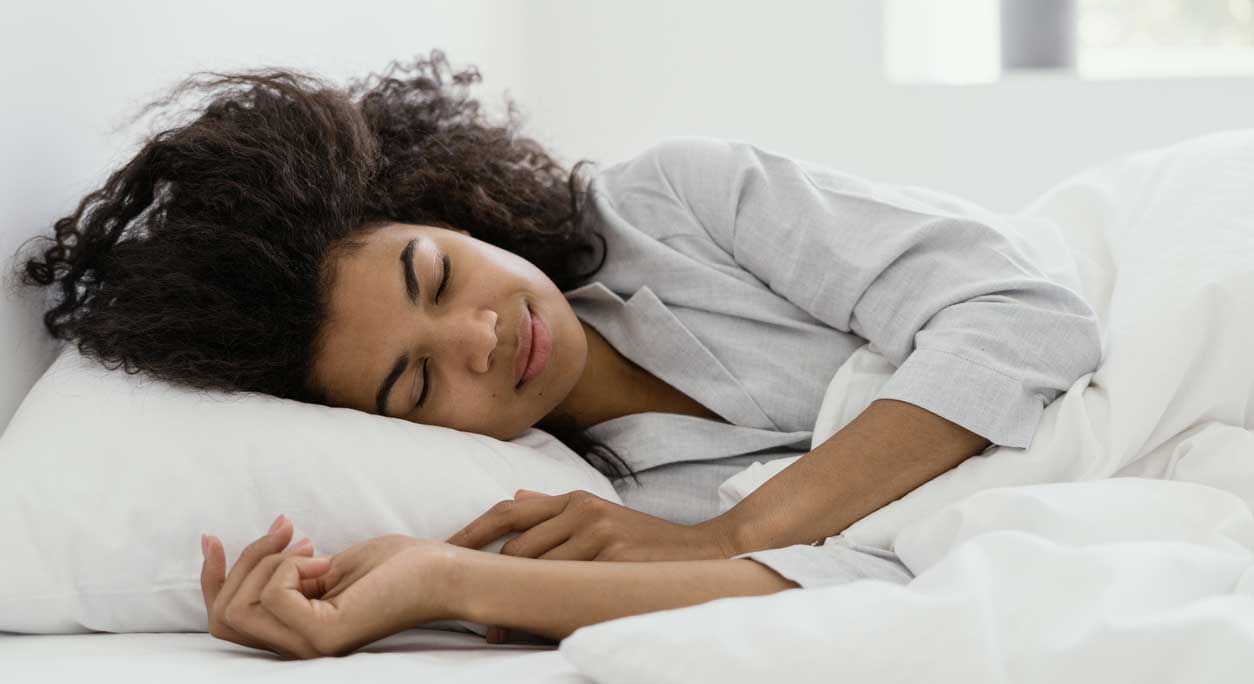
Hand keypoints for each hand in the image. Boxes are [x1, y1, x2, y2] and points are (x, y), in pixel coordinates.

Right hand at [200, 515, 453, 658]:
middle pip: (223, 615)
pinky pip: (273, 595)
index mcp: (295, 635)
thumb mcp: (325, 566)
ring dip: (268, 561)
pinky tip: (327, 561)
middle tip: (287, 530)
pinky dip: (290, 566)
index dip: (210, 579)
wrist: (440, 571)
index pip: (226, 622)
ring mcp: (309, 647)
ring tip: (313, 547)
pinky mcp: (324, 635)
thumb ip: (287, 573)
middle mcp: (297, 650)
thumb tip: (255, 550)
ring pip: (241, 605)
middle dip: (244, 562)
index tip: (211, 537)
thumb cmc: (395, 566)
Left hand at [444, 489, 736, 643]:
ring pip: (537, 571)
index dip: (471, 534)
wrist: (705, 554)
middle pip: (517, 549)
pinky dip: (548, 608)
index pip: (508, 514)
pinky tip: (539, 625)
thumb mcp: (599, 516)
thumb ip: (554, 509)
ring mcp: (598, 533)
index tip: (443, 554)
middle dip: (492, 583)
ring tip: (501, 629)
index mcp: (574, 499)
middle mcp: (583, 510)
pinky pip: (567, 587)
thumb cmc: (645, 543)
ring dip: (516, 603)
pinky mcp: (614, 557)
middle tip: (477, 616)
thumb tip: (514, 499)